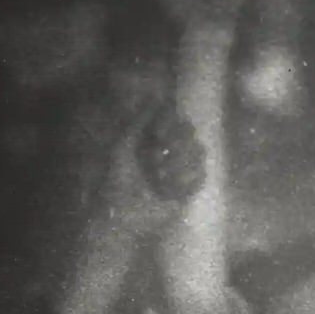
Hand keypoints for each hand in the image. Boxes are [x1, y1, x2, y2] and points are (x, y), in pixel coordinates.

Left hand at [100, 101, 206, 230]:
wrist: (120, 218)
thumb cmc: (114, 182)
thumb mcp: (122, 146)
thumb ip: (139, 120)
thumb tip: (156, 95)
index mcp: (154, 138)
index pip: (174, 119)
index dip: (170, 123)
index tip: (159, 134)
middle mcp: (169, 152)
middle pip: (189, 134)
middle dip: (174, 146)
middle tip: (154, 162)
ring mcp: (181, 171)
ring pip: (198, 154)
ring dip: (177, 165)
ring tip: (158, 180)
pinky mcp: (187, 192)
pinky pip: (200, 178)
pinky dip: (184, 183)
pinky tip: (167, 191)